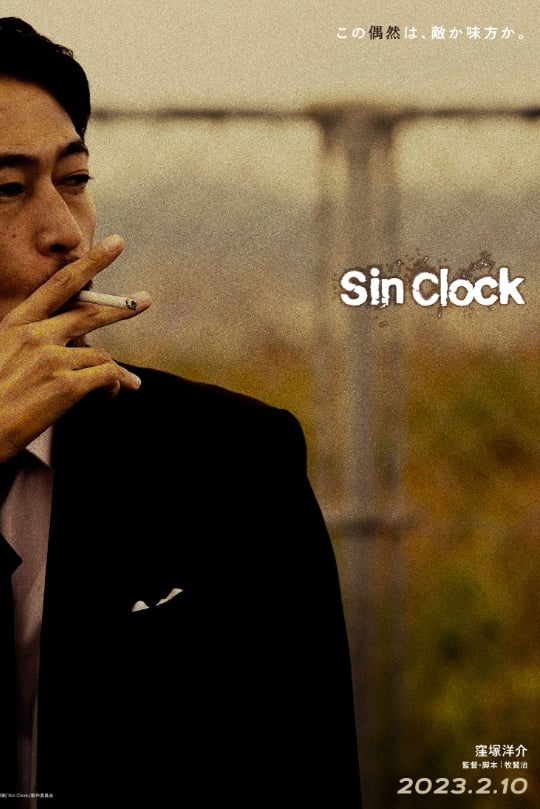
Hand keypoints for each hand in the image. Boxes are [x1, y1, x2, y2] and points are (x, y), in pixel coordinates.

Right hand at [0, 234, 150, 460]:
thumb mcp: (5, 355)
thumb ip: (36, 342)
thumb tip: (74, 342)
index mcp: (17, 323)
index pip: (61, 283)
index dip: (92, 262)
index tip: (115, 244)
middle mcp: (35, 334)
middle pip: (90, 312)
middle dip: (123, 305)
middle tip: (146, 300)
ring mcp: (51, 358)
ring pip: (101, 354)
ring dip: (115, 372)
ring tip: (128, 384)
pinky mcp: (66, 384)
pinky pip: (107, 377)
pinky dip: (115, 386)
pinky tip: (112, 397)